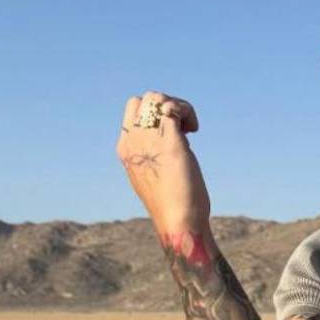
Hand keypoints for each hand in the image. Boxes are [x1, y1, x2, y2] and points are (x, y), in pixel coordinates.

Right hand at [116, 90, 209, 235]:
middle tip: (182, 128)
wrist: (178, 221)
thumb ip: (155, 153)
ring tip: (189, 128)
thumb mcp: (155, 173)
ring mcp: (148, 140)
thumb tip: (176, 136)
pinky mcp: (170, 142)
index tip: (172, 131)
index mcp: (126, 148)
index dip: (154, 113)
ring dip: (178, 106)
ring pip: (157, 98)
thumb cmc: (172, 202)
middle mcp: (133, 141)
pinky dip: (187, 111)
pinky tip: (194, 130)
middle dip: (167, 105)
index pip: (133, 111)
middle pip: (144, 100)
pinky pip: (173, 108)